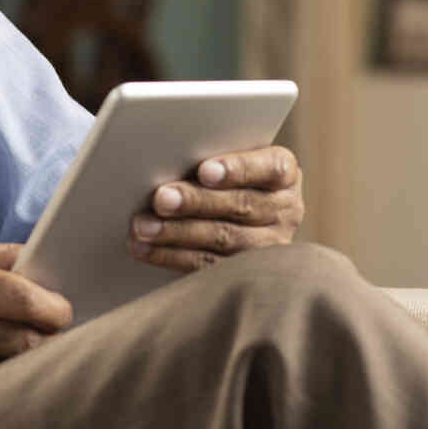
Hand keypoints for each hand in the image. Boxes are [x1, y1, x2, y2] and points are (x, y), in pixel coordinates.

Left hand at [129, 145, 303, 271]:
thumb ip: (209, 156)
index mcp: (284, 173)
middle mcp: (284, 210)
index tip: (204, 170)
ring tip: (143, 226)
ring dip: (177, 232)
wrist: (241, 211)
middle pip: (241, 206)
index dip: (237, 169)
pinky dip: (170, 256)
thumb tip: (165, 157)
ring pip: (223, 239)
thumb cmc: (225, 174)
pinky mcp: (244, 272)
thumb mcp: (230, 158)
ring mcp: (269, 245)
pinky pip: (207, 266)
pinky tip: (144, 248)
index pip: (270, 167)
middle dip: (196, 201)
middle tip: (160, 198)